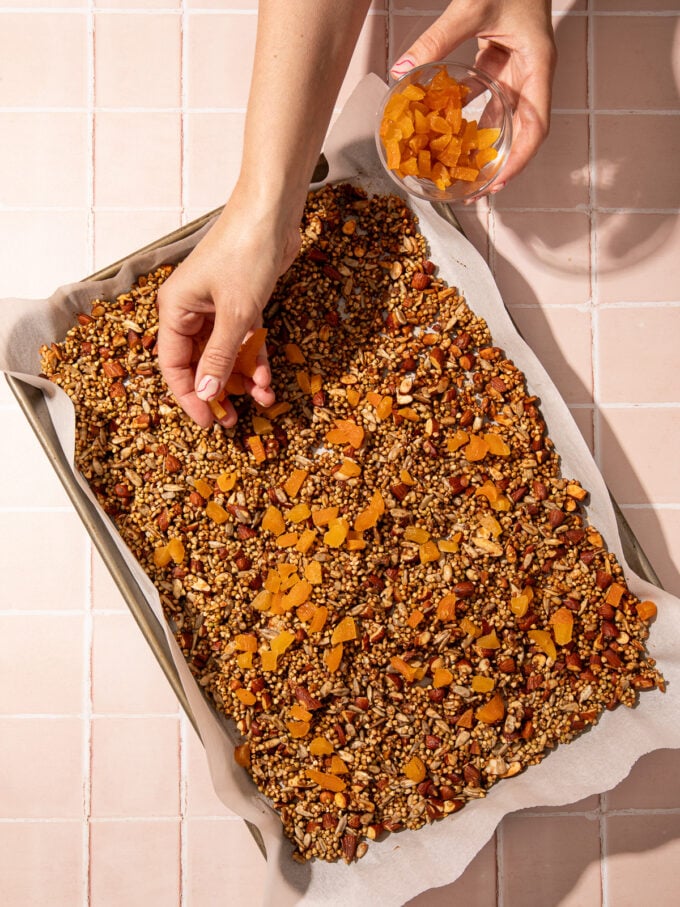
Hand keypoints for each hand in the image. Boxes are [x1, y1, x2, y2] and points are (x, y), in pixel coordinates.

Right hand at [157, 186, 300, 427]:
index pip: (174, 366)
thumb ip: (219, 356)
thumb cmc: (246, 253)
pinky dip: (255, 359)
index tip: (208, 421)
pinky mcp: (240, 304)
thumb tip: (205, 393)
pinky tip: (268, 380)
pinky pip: (242, 341)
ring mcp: (216, 308)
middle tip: (232, 421)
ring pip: (224, 355)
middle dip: (217, 393)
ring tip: (263, 401)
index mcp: (175, 311)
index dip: (189, 397)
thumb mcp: (235, 313)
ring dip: (243, 379)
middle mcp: (190, 311)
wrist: (273, 214)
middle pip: (198, 364)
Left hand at [390, 0, 556, 196]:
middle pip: (519, 130)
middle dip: (498, 163)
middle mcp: (530, 72)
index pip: (535, 127)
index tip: (498, 183)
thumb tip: (403, 69)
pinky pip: (482, 93)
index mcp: (538, 66)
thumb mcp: (473, 5)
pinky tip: (442, 123)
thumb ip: (438, 39)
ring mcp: (515, 66)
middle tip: (473, 189)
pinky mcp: (499, 58)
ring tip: (457, 166)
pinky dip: (463, 109)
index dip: (519, 160)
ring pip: (499, 115)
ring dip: (479, 141)